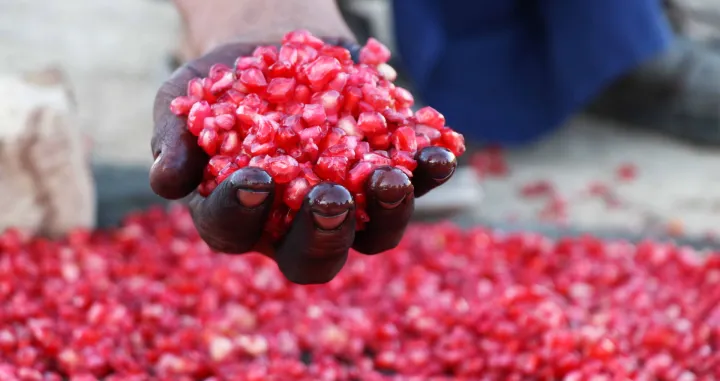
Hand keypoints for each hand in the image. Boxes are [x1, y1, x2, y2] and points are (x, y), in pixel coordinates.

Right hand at [150, 42, 457, 283]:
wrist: (275, 49)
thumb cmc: (224, 86)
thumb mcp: (185, 102)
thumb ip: (175, 139)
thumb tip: (168, 180)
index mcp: (238, 217)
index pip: (233, 231)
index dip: (241, 214)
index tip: (255, 179)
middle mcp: (294, 226)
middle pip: (311, 257)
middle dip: (322, 235)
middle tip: (329, 198)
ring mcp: (346, 207)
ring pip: (371, 235)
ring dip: (386, 213)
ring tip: (390, 178)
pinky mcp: (383, 176)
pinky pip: (411, 186)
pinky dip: (426, 173)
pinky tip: (438, 154)